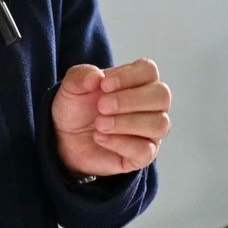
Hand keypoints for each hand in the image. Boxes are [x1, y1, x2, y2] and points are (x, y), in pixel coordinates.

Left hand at [53, 59, 170, 177]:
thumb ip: (80, 75)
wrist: (66, 138)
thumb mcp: (71, 87)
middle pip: (162, 96)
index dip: (128, 76)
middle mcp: (152, 105)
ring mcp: (151, 132)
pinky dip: (120, 143)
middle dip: (130, 100)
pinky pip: (145, 150)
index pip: (149, 71)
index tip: (103, 84)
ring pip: (159, 124)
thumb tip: (96, 77)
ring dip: (126, 122)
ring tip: (99, 124)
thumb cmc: (77, 108)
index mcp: (139, 81)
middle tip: (101, 106)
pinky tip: (99, 137)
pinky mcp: (143, 156)